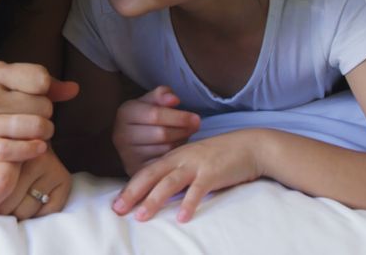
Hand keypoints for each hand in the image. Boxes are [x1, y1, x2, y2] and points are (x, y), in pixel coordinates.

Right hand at [0, 61, 78, 164]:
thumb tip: (74, 89)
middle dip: (46, 114)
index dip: (47, 90)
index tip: (40, 96)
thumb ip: (39, 84)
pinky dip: (29, 151)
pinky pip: (11, 151)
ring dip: (44, 133)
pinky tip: (38, 149)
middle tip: (37, 118)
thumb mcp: (3, 82)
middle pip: (41, 106)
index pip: (39, 78)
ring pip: (31, 127)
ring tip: (42, 134)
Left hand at [0, 149, 71, 221]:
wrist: (17, 130)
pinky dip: (33, 214)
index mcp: (13, 142)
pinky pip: (45, 212)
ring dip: (11, 212)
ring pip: (25, 210)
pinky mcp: (64, 178)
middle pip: (10, 202)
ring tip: (6, 199)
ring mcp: (52, 165)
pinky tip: (24, 199)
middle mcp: (36, 152)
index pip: (1, 182)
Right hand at [112, 86, 200, 174]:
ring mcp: (127, 154)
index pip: (155, 115)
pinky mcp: (135, 169)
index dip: (179, 117)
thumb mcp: (150, 101)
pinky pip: (162, 164)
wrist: (128, 138)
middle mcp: (121, 134)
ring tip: (183, 136)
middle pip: (162, 134)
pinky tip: (176, 150)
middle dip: (183, 130)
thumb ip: (161, 95)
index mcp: (125, 113)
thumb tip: (174, 99)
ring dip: (180, 143)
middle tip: (195, 127)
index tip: (196, 118)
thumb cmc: (144, 116)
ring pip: (164, 150)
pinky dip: (173, 157)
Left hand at [112, 130, 264, 222]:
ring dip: (154, 200)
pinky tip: (182, 218)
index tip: (116, 203)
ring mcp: (196, 165)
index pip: (146, 171)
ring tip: (141, 216)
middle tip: (118, 210)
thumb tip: (161, 193)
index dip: (130, 187)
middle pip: (151, 175)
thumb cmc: (220, 157)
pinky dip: (189, 204)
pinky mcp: (213, 173)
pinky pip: (198, 190)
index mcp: (174, 157)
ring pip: (169, 183)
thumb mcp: (193, 161)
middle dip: (132, 193)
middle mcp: (181, 159)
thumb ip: (177, 174)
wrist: (249, 146)